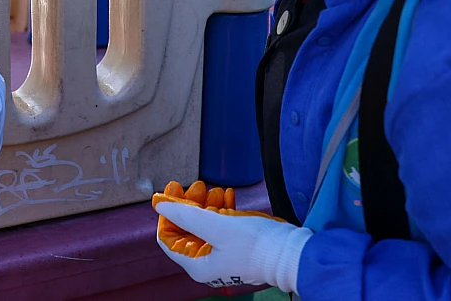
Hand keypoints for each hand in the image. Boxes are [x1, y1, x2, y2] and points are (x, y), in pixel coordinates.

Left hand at [155, 197, 311, 294]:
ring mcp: (222, 254)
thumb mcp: (216, 226)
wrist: (290, 253)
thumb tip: (159, 204)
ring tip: (215, 189)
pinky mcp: (236, 245)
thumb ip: (186, 214)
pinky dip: (221, 209)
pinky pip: (221, 225)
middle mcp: (207, 262)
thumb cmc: (254, 245)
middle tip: (195, 185)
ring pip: (204, 224)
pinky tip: (227, 195)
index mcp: (197, 264)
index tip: (171, 193)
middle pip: (186, 228)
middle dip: (190, 204)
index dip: (168, 214)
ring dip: (207, 204)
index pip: (168, 238)